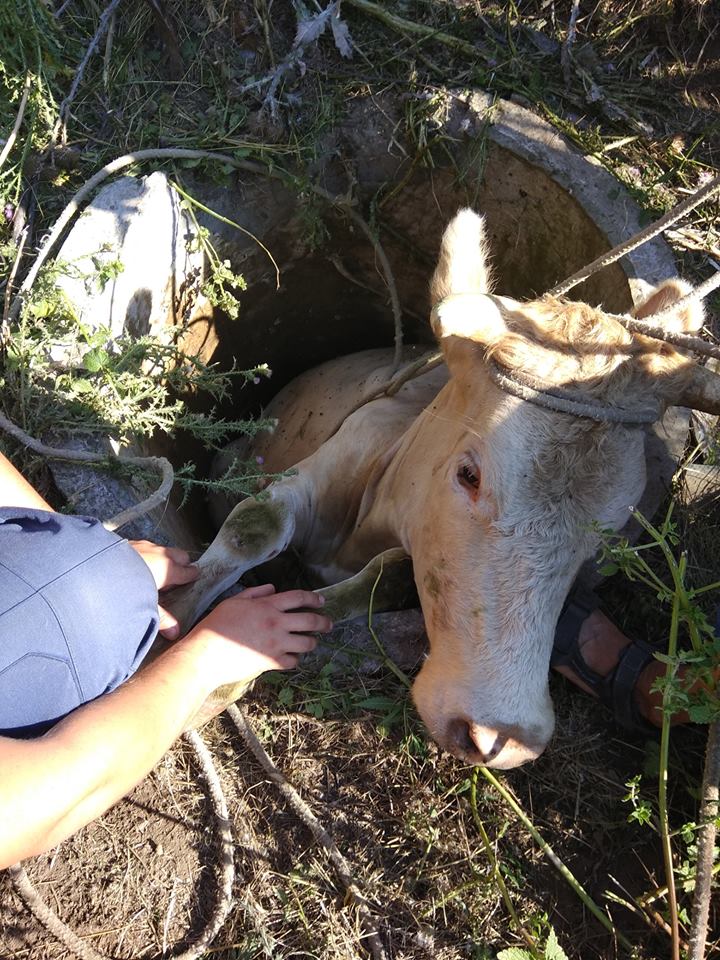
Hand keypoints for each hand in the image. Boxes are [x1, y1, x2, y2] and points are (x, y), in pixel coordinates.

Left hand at [129, 540, 198, 640]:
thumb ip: (161, 618)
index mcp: (168, 569)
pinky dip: (145, 555)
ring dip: (162, 558)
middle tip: (176, 577)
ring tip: (154, 572)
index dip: (192, 576)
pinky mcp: (128, 542)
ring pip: (161, 549)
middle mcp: (159, 554)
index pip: (188, 571)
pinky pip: (144, 547)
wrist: (96, 569)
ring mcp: (144, 545)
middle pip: (180, 555)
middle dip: (181, 563)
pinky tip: (135, 565)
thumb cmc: (125, 587)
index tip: (194, 578)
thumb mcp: (145, 606)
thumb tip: (175, 632)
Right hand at [185, 584, 332, 688]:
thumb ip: (255, 593)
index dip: (314, 598)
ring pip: (306, 643)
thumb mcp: (234, 601)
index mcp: (267, 606)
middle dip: (324, 622)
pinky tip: (292, 657)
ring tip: (312, 642)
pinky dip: (295, 659)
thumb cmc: (216, 624)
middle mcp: (276, 623)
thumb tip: (272, 588)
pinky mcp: (271, 661)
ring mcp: (276, 643)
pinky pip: (292, 661)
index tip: (322, 601)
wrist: (207, 653)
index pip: (298, 597)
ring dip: (312, 642)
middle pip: (310, 620)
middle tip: (328, 624)